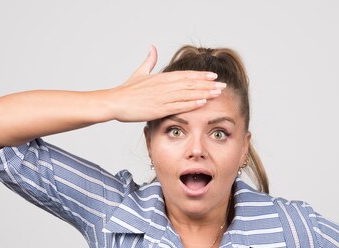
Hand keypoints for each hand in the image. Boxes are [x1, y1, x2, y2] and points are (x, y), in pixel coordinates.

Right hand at [106, 45, 226, 121]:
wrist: (115, 102)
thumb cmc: (126, 90)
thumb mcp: (139, 72)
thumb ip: (149, 61)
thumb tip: (152, 47)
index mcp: (161, 77)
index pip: (186, 75)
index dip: (201, 75)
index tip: (213, 76)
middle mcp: (164, 85)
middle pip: (191, 83)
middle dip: (208, 84)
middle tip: (223, 86)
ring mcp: (162, 97)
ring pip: (188, 93)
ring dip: (204, 93)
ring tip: (218, 93)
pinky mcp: (159, 108)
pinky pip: (179, 106)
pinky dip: (191, 104)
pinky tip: (202, 103)